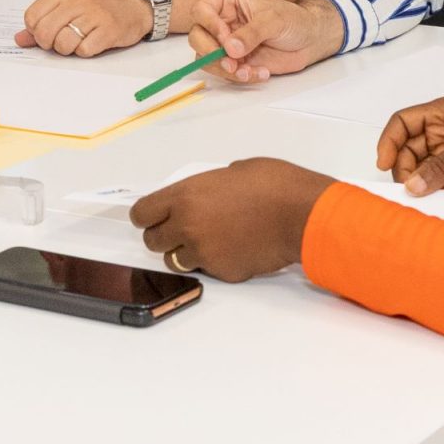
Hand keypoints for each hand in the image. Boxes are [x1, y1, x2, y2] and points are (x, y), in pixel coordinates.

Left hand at [16, 0, 149, 57]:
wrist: (137, 2)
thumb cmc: (101, 3)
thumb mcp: (70, 4)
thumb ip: (44, 20)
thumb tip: (19, 39)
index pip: (32, 18)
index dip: (36, 31)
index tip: (48, 32)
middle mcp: (77, 1)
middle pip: (44, 33)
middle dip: (49, 44)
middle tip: (61, 41)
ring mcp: (93, 15)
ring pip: (63, 44)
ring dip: (69, 49)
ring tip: (80, 41)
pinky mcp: (108, 30)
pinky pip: (84, 51)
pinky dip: (86, 51)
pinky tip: (94, 42)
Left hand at [129, 158, 335, 281]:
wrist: (301, 214)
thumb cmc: (274, 185)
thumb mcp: (233, 171)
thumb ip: (208, 187)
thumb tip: (206, 196)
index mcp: (185, 196)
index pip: (142, 213)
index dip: (146, 216)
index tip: (152, 217)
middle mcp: (187, 226)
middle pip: (153, 241)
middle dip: (163, 236)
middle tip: (180, 230)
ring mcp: (204, 253)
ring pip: (175, 261)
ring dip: (184, 252)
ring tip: (208, 241)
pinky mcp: (222, 272)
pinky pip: (207, 270)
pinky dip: (214, 262)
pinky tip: (233, 249)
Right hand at [188, 0, 342, 83]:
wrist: (309, 41)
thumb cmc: (294, 20)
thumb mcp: (275, 20)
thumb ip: (252, 32)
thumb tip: (231, 49)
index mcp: (227, 0)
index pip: (201, 9)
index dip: (209, 25)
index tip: (226, 39)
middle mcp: (221, 21)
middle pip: (197, 37)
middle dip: (212, 54)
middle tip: (232, 63)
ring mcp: (225, 43)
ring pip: (205, 58)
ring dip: (225, 70)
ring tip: (249, 72)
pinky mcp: (233, 61)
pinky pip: (223, 72)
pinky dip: (238, 78)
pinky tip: (259, 73)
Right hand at [377, 96, 443, 195]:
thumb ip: (443, 165)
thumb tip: (413, 185)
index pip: (404, 124)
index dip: (390, 141)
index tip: (383, 163)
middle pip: (410, 153)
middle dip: (405, 169)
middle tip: (409, 188)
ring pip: (425, 174)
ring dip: (422, 187)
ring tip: (423, 200)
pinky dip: (440, 198)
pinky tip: (441, 205)